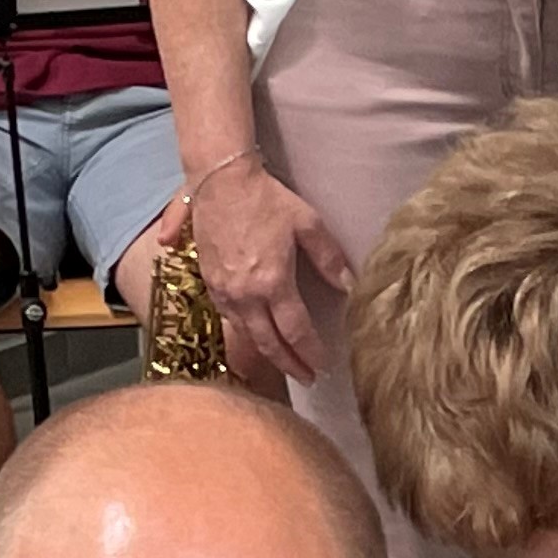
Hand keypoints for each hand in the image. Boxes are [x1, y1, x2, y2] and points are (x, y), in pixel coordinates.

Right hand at [187, 153, 352, 387]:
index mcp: (271, 283)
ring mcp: (222, 291)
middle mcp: (244, 294)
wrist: (220, 179)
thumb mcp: (307, 224)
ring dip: (266, 352)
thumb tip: (350, 285)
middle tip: (307, 378)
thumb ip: (329, 258)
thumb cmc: (266, 199)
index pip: (295, 331)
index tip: (323, 365)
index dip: (310, 352)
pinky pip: (228, 318)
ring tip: (284, 361)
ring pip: (245, 334)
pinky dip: (245, 332)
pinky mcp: (208, 282)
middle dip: (289, 364)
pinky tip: (256, 335)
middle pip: (268, 342)